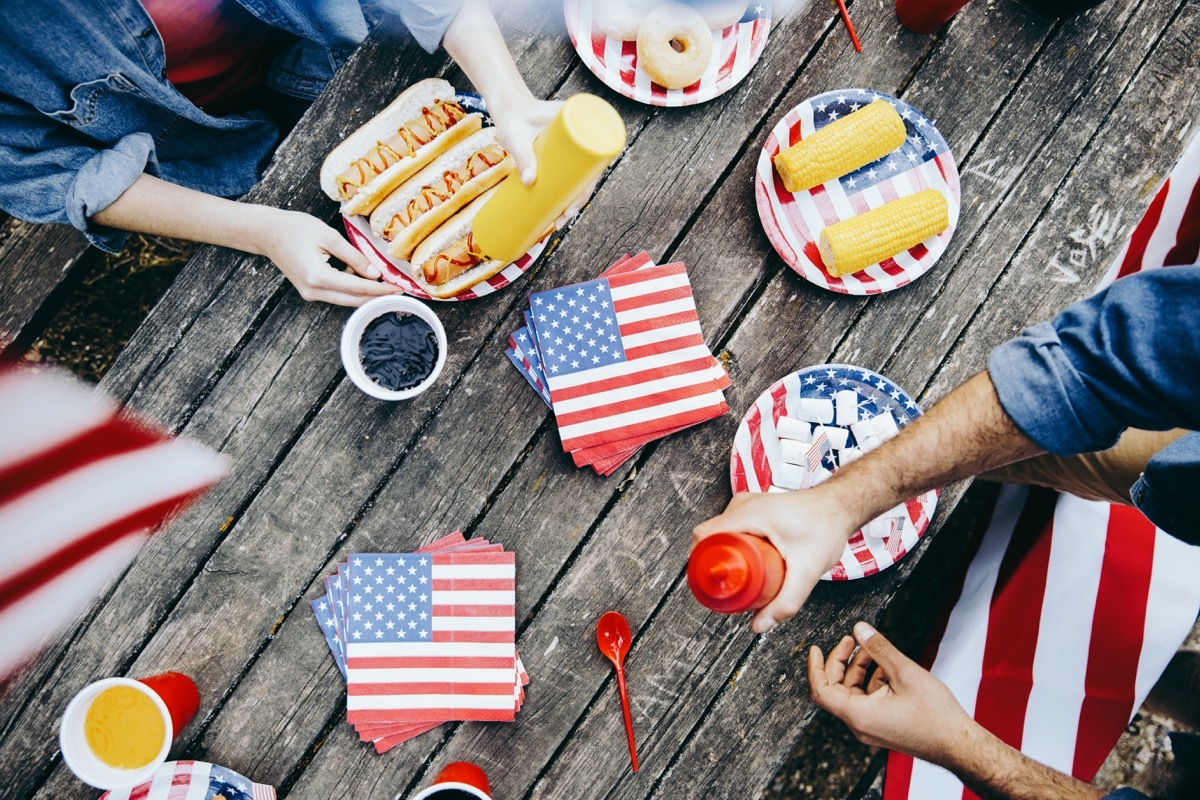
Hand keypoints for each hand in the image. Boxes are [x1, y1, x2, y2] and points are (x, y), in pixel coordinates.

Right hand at [255, 209, 401, 306]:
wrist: (268, 232)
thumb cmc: (296, 229)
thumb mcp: (329, 237)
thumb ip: (354, 257)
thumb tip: (375, 274)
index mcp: (318, 277)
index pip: (358, 288)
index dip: (381, 290)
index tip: (400, 289)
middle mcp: (313, 291)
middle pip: (354, 300)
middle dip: (377, 296)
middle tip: (398, 290)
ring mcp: (310, 294)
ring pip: (346, 299)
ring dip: (365, 291)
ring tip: (382, 278)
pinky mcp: (310, 291)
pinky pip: (337, 293)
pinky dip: (351, 286)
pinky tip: (357, 271)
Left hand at [487, 91, 597, 226]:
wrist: (507, 107)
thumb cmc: (512, 116)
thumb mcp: (516, 136)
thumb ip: (522, 155)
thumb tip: (530, 183)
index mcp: (580, 121)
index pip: (596, 153)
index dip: (591, 180)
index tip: (578, 199)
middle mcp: (580, 134)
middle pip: (588, 172)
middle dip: (580, 198)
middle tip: (565, 217)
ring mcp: (571, 147)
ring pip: (580, 177)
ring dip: (574, 200)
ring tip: (560, 221)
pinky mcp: (561, 156)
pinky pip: (570, 176)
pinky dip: (567, 193)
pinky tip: (562, 212)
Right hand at [692, 490, 854, 631]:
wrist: (840, 506)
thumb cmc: (826, 527)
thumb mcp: (807, 570)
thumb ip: (786, 602)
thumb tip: (760, 625)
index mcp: (749, 514)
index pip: (704, 534)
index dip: (699, 560)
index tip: (709, 581)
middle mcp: (743, 505)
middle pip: (710, 536)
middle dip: (713, 563)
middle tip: (725, 586)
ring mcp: (748, 504)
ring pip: (720, 532)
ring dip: (722, 554)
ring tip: (735, 577)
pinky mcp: (754, 509)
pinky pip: (731, 528)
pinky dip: (731, 546)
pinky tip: (743, 563)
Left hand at [808, 622, 974, 763]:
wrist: (959, 744)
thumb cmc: (936, 716)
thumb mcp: (905, 672)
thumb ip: (879, 648)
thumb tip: (859, 629)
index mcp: (859, 715)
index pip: (821, 690)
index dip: (815, 667)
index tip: (815, 648)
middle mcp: (860, 725)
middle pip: (836, 689)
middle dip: (841, 662)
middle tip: (852, 641)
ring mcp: (871, 727)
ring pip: (853, 693)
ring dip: (859, 669)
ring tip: (873, 650)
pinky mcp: (882, 726)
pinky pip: (867, 701)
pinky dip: (871, 681)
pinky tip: (886, 667)